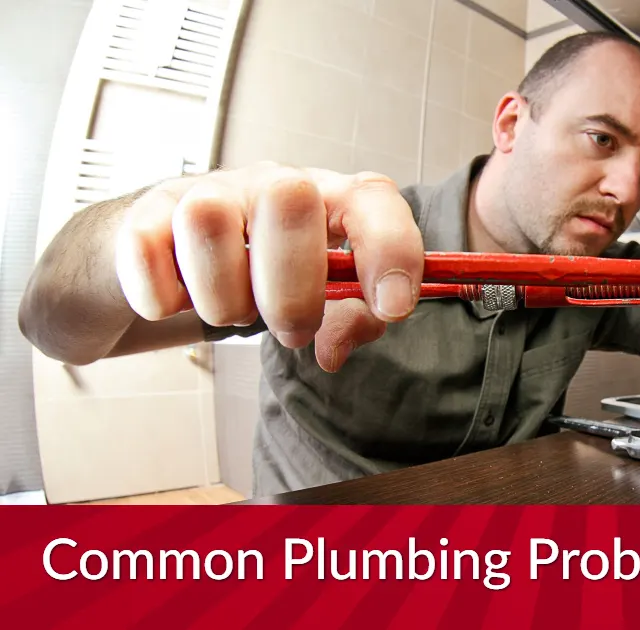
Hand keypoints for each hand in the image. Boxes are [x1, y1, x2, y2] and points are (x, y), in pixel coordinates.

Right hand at [113, 161, 424, 371]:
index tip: (393, 307)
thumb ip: (351, 321)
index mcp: (330, 199)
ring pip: (208, 222)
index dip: (390, 250)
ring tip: (232, 308)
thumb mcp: (323, 297)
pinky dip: (163, 298)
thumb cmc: (266, 275)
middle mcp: (272, 183)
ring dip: (223, 297)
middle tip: (290, 329)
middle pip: (289, 200)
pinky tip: (178, 300)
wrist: (174, 257)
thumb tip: (332, 351)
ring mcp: (207, 192)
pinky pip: (146, 253)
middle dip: (293, 290)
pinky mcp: (145, 215)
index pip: (373, 199)